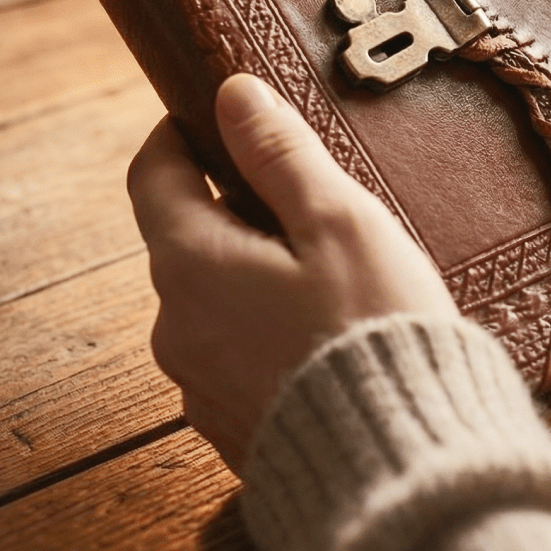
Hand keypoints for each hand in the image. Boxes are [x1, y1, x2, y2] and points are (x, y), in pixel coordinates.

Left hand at [127, 73, 456, 471]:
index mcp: (192, 263)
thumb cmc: (372, 325)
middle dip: (233, 202)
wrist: (398, 459)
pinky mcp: (227, 417)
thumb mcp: (336, 220)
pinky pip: (231, 345)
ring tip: (327, 268)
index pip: (152, 173)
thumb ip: (280, 152)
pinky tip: (323, 325)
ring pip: (209, 292)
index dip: (178, 133)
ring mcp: (197, 378)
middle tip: (304, 195)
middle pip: (184, 233)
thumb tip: (233, 92)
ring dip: (251, 265)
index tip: (213, 115)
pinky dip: (262, 320)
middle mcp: (175, 324)